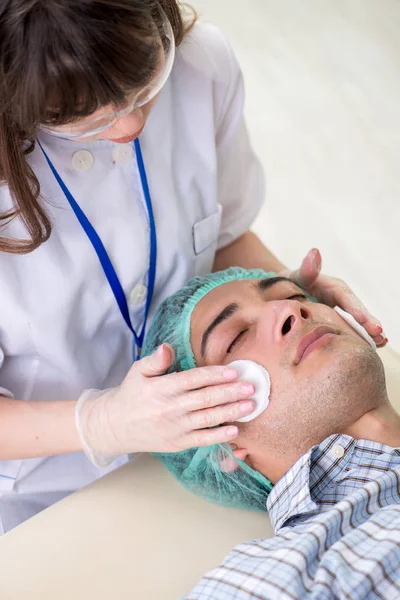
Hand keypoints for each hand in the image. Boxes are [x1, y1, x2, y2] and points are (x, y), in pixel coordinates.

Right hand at [75, 344, 254, 466]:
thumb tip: (167, 347)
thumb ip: (155, 360)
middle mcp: (169, 409)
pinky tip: (235, 430)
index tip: (233, 371)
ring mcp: (174, 428)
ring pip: (207, 418)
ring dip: (231, 412)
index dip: (214, 375)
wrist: (113, 426)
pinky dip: (219, 436)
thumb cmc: (130, 395)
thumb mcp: (137, 372)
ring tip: (250, 405)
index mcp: (160, 388)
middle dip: (230, 392)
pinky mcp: (177, 443)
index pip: (192, 380)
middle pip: (205, 399)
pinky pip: (202, 439)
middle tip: (251, 387)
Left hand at [280, 249, 386, 347]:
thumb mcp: (298, 276)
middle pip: (356, 312)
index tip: (365, 320)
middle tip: (379, 336)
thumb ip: (307, 269)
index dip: (356, 309)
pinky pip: (349, 331)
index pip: (346, 298)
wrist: (283, 295)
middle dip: (368, 324)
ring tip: (380, 344)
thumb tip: (314, 253)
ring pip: (356, 323)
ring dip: (369, 334)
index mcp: (334, 288)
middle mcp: (342, 301)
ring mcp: (340, 313)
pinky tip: (372, 348)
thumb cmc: (291, 284)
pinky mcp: (337, 323)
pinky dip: (360, 339)